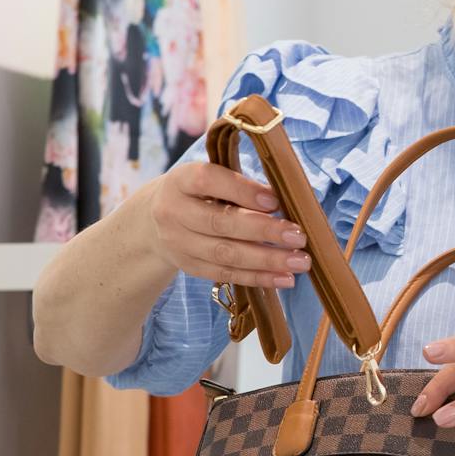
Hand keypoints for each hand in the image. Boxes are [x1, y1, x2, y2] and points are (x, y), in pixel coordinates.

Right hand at [141, 157, 310, 290]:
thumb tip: (285, 198)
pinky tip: (285, 278)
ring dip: (266, 260)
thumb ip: (240, 183)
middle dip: (263, 231)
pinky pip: (226, 274)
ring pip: (225, 254)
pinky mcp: (189, 267)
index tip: (275, 200)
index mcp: (181, 180)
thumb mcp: (210, 177)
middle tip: (298, 236)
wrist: (154, 222)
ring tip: (300, 261)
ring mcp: (179, 243)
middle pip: (220, 223)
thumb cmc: (198, 193)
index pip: (209, 181)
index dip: (242, 190)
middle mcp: (174, 212)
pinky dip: (257, 277)